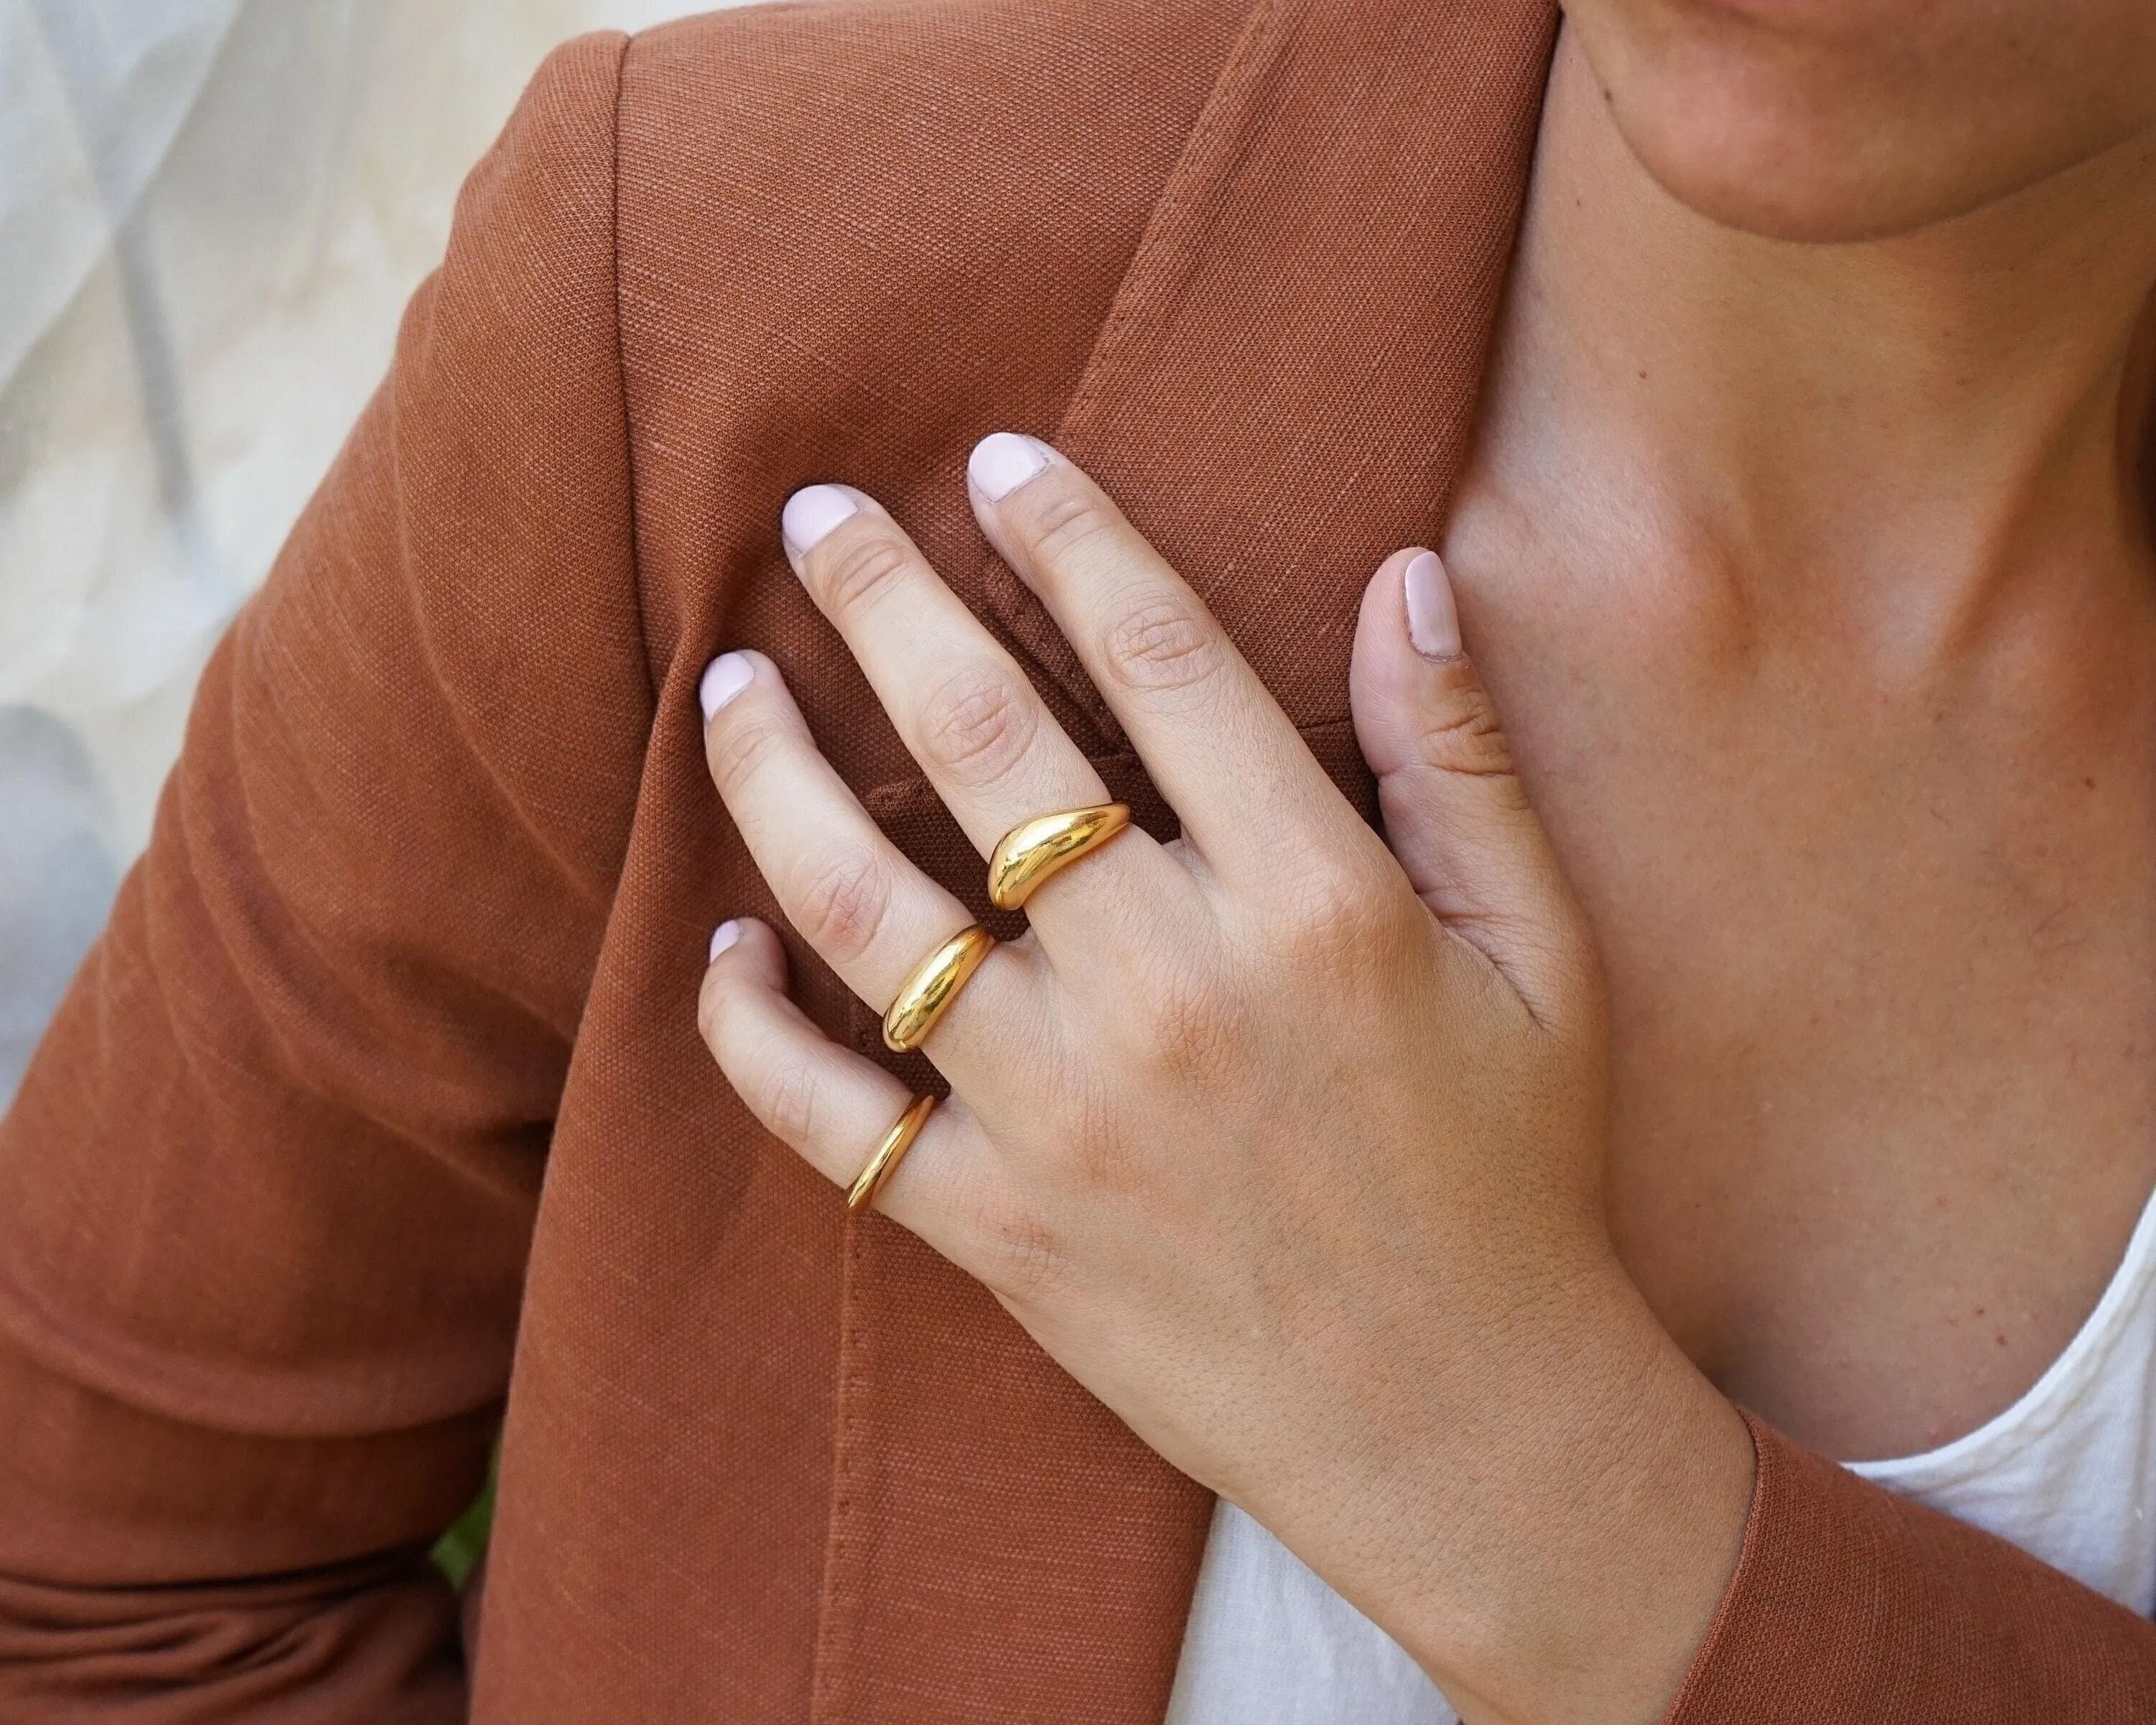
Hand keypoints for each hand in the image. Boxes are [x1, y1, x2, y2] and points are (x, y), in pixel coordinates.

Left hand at [694, 434, 1752, 1723]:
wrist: (1462, 1426)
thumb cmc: (1515, 1176)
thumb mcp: (1544, 956)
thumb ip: (1464, 760)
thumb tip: (1407, 575)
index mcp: (1315, 902)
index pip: (1160, 659)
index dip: (1067, 537)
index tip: (995, 459)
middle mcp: (1170, 988)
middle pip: (983, 743)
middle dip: (883, 600)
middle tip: (814, 514)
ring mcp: (1064, 1115)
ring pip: (864, 906)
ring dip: (776, 777)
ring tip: (731, 686)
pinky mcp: (997, 1228)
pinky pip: (825, 1113)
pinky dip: (748, 1029)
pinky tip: (718, 947)